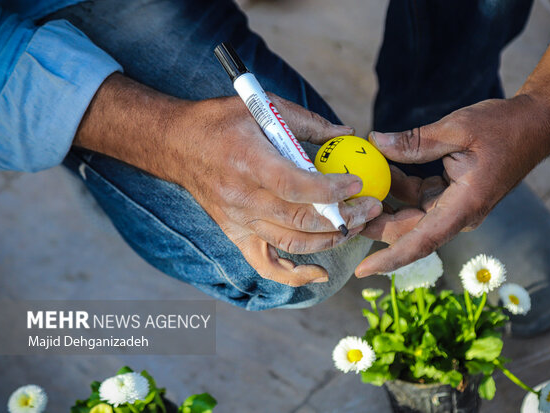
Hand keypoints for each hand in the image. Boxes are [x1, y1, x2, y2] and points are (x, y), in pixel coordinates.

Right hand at [75, 75, 381, 286]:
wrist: (177, 145)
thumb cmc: (220, 122)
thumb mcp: (262, 106)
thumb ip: (307, 122)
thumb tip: (347, 134)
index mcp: (251, 163)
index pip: (298, 186)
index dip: (332, 190)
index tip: (358, 184)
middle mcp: (245, 199)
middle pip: (302, 220)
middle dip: (344, 217)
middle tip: (371, 207)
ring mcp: (240, 221)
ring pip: (292, 243)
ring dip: (329, 241)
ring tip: (354, 227)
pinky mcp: (236, 234)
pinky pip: (266, 265)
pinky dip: (294, 274)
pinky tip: (319, 272)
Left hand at [355, 95, 549, 277]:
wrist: (535, 123)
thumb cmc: (504, 127)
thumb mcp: (457, 129)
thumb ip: (416, 142)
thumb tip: (378, 143)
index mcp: (464, 206)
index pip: (421, 241)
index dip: (390, 259)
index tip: (362, 270)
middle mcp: (458, 213)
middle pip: (408, 228)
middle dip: (375, 223)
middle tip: (342, 211)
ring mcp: (454, 205)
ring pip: (410, 212)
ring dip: (385, 198)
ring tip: (359, 180)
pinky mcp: (450, 194)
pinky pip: (417, 195)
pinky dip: (399, 183)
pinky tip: (383, 165)